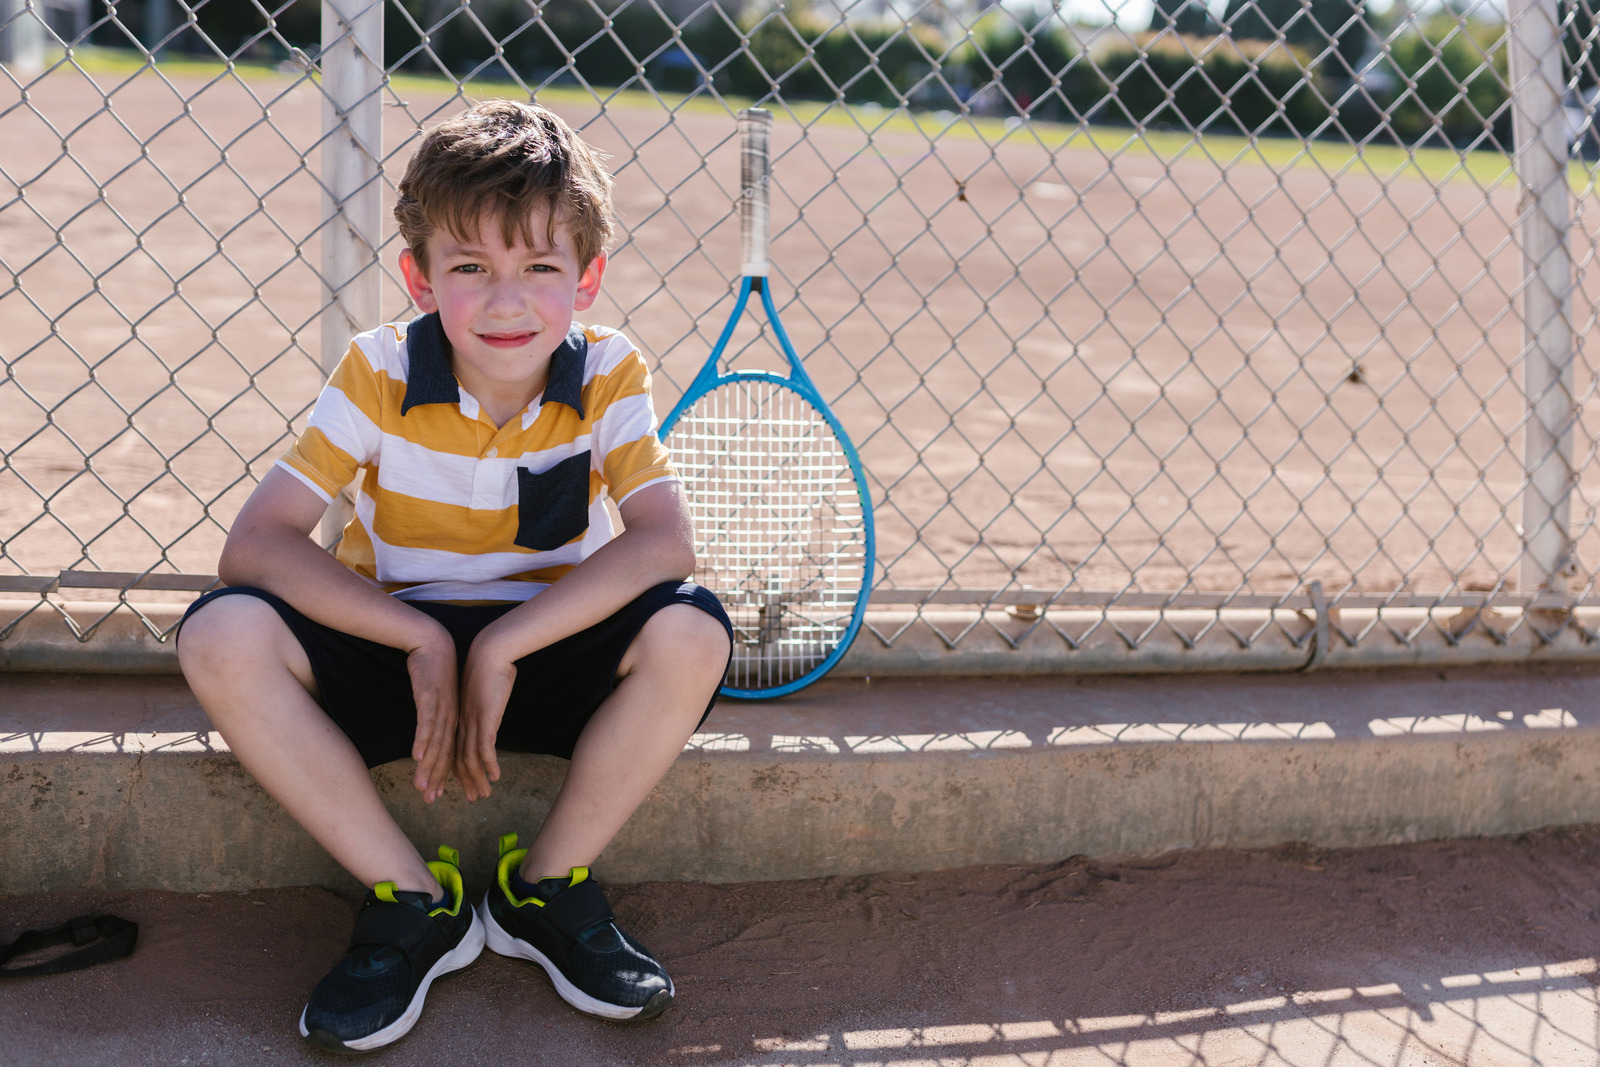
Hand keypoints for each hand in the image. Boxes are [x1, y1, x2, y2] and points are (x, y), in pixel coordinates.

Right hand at [407, 629, 459, 802]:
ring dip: (428, 766)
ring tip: (422, 786)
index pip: (449, 752)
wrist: (433, 643)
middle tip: (431, 800)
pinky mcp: (430, 698)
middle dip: (437, 779)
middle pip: (444, 753)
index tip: (438, 794)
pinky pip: (426, 723)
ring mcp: (441, 708)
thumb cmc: (435, 670)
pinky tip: (416, 756)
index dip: (444, 775)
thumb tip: (432, 732)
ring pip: (436, 743)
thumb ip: (436, 716)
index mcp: (453, 718)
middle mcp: (450, 717)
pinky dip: (422, 740)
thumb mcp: (438, 697)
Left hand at [455, 634, 516, 800]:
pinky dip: (489, 764)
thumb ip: (483, 703)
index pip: (453, 748)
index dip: (453, 768)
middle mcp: (463, 723)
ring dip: (475, 779)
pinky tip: (495, 776)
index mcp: (460, 716)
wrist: (490, 651)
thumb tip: (489, 708)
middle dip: (460, 781)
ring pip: (469, 758)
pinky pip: (485, 747)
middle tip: (465, 799)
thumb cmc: (490, 666)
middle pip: (457, 758)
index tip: (457, 785)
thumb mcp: (483, 689)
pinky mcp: (485, 718)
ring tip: (481, 795)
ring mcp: (473, 721)